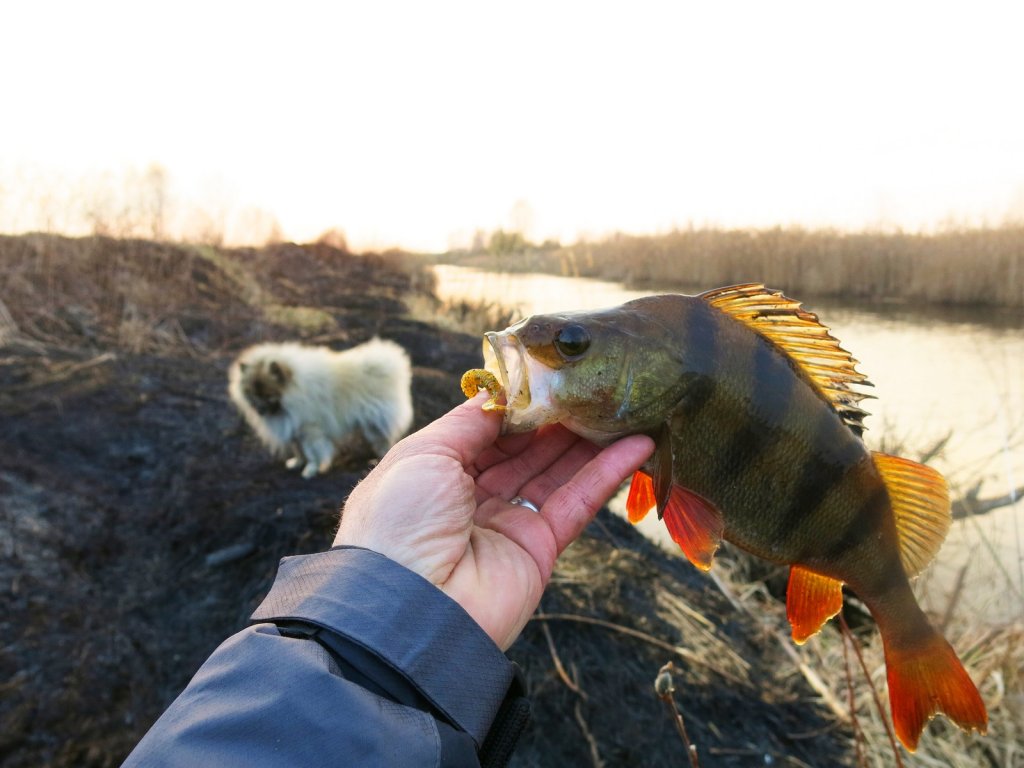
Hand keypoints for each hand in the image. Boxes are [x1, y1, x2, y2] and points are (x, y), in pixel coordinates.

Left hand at [334, 394, 653, 649]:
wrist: (409, 612)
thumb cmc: (400, 523)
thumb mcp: (423, 454)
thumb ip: (467, 421)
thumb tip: (503, 392)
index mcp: (433, 475)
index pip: (483, 431)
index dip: (517, 405)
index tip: (551, 375)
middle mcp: (470, 499)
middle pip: (523, 450)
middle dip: (557, 417)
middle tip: (594, 384)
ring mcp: (506, 526)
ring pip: (555, 472)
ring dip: (589, 440)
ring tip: (622, 404)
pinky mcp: (540, 550)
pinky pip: (577, 503)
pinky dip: (608, 475)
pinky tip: (637, 445)